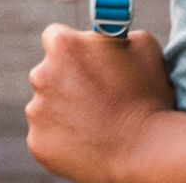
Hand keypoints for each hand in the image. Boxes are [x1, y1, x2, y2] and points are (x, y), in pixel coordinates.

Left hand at [25, 23, 180, 182]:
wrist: (146, 152)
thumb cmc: (148, 96)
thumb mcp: (144, 47)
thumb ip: (117, 33)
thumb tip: (107, 35)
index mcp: (63, 45)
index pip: (55, 37)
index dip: (73, 48)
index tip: (83, 59)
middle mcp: (41, 75)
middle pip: (48, 72)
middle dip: (67, 81)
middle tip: (95, 97)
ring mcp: (36, 111)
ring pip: (46, 106)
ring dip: (64, 111)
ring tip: (97, 123)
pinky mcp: (37, 142)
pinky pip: (47, 136)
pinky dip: (63, 139)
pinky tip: (89, 143)